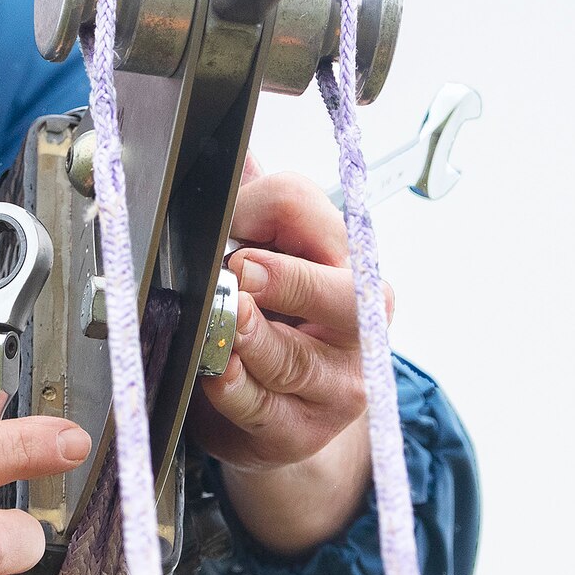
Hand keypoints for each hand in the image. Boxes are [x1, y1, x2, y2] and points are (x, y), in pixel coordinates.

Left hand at [192, 156, 385, 553]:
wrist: (279, 416)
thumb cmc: (271, 321)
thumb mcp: (267, 254)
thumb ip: (251, 201)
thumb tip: (229, 142)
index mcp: (350, 264)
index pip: (306, 209)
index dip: (255, 209)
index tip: (227, 221)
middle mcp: (358, 325)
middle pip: (337, 292)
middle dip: (283, 278)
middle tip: (242, 271)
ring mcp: (335, 385)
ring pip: (291, 356)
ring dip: (245, 336)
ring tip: (223, 318)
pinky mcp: (298, 431)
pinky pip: (259, 406)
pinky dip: (230, 386)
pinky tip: (217, 369)